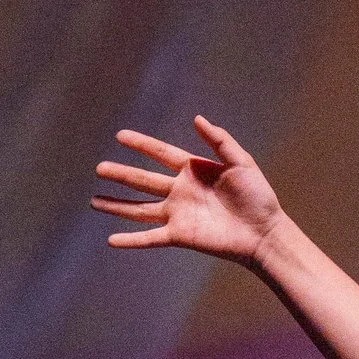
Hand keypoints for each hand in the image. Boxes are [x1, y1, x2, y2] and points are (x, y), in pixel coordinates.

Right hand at [92, 116, 281, 262]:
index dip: (141, 144)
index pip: (160, 153)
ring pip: (139, 209)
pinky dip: (131, 240)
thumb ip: (220, 141)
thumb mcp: (242, 162)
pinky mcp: (180, 235)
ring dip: (116, 206)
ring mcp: (178, 214)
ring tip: (94, 201)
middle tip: (99, 167)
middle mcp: (180, 192)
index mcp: (193, 171)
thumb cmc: (258, 197)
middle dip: (121, 174)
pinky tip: (111, 240)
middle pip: (143, 180)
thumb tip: (197, 119)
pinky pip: (150, 237)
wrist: (264, 232)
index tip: (120, 135)